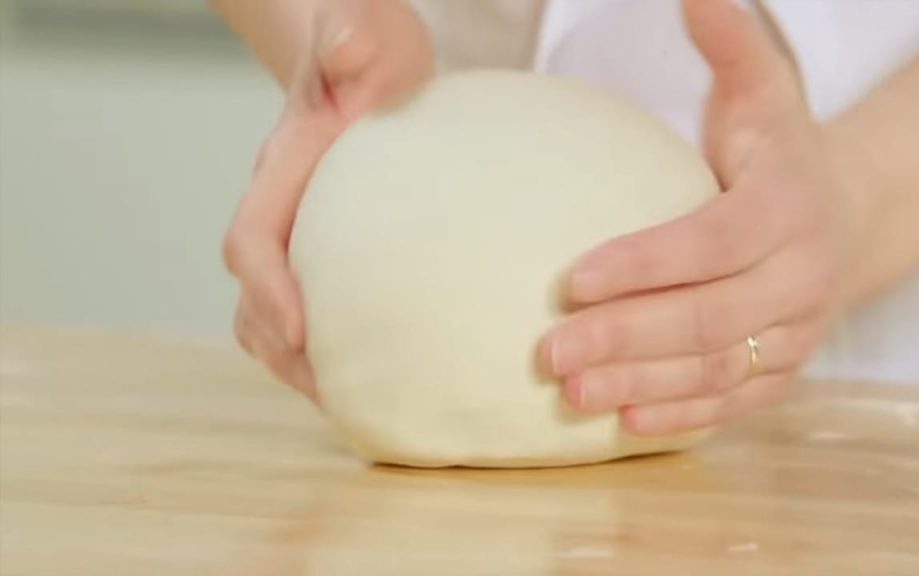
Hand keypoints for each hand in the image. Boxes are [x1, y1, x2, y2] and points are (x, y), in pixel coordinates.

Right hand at [223, 0, 432, 400]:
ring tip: (352, 402)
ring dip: (299, 363)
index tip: (302, 334)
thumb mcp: (367, 35)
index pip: (253, 240)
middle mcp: (281, 208)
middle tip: (333, 395)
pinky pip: (312, 306)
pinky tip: (377, 368)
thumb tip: (350, 48)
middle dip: (282, 351)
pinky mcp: (326, 249)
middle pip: (251, 297)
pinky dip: (329, 347)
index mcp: (284, 168)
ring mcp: (300, 233)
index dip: (268, 291)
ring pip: (271, 314)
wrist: (365, 55)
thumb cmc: (367, 49)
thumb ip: (352, 40)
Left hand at [542, 0, 853, 434]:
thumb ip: (729, 47)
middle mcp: (801, 276)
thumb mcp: (763, 93)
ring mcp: (796, 332)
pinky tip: (623, 423)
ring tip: (571, 394)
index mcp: (789, 207)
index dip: (645, 263)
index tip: (569, 279)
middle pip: (710, 317)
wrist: (848, 215)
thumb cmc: (779, 153)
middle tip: (548, 352)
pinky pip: (734, 401)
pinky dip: (681, 415)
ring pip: (718, 368)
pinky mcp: (784, 370)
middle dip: (626, 338)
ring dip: (642, 386)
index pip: (713, 241)